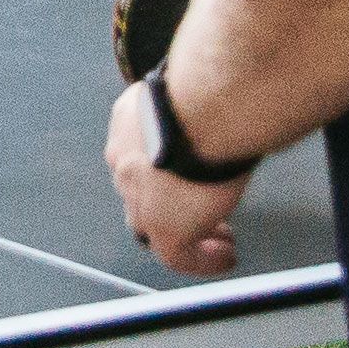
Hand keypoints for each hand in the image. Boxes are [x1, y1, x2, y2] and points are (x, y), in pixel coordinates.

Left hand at [106, 83, 250, 275]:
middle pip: (138, 192)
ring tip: (220, 241)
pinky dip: (202, 260)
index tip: (188, 173)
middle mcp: (123, 160)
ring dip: (185, 234)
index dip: (162, 168)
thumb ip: (199, 100)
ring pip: (152, 227)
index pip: (136, 153)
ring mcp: (138, 198)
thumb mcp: (194, 88)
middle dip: (167, 204)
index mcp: (128, 121)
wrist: (206, 109)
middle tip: (201, 212)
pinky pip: (179, 257)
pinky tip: (225, 257)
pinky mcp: (163, 228)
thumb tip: (224, 96)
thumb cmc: (211, 87)